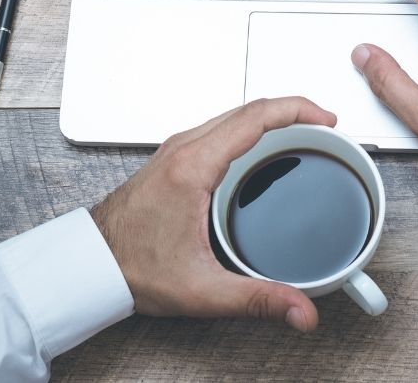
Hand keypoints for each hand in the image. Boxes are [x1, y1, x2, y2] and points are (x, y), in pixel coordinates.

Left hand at [90, 97, 337, 330]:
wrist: (91, 263)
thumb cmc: (133, 267)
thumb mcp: (203, 290)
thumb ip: (258, 299)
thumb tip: (300, 308)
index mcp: (193, 167)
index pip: (255, 117)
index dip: (298, 109)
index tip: (326, 118)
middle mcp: (184, 149)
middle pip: (249, 108)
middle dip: (293, 110)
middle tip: (325, 126)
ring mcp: (177, 149)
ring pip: (234, 114)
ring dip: (271, 117)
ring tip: (302, 134)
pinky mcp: (174, 157)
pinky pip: (220, 127)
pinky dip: (250, 127)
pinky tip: (262, 148)